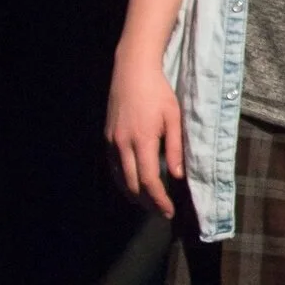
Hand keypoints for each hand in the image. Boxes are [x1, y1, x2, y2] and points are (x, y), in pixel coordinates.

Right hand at [105, 55, 185, 219]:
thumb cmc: (159, 92)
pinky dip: (123, 180)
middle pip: (132, 185)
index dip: (159, 199)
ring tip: (149, 203)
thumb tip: (177, 176)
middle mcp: (122, 145)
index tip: (169, 211)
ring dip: (134, 194)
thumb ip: (176, 148)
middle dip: (147, 202)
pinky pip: (113, 167)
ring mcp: (111, 142)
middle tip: (161, 212)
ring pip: (119, 178)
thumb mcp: (174, 118)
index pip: (149, 180)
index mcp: (142, 141)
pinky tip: (133, 185)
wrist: (132, 72)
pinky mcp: (107, 138)